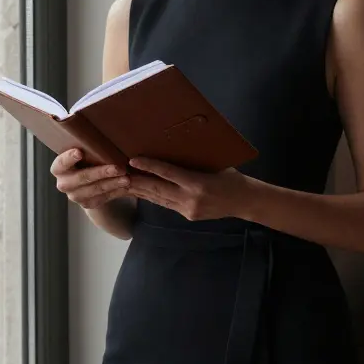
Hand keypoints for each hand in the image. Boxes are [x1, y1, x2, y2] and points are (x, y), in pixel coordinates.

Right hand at [51, 148, 132, 209]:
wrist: (88, 181)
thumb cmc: (86, 159)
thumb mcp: (83, 152)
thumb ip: (86, 146)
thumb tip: (98, 124)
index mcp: (59, 168)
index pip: (61, 163)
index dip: (69, 158)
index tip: (79, 152)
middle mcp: (64, 183)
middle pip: (82, 178)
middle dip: (101, 172)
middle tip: (118, 168)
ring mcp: (75, 196)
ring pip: (95, 190)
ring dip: (112, 183)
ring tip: (127, 178)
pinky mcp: (87, 204)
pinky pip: (103, 198)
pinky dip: (116, 191)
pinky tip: (126, 186)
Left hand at [125, 157, 251, 221]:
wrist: (245, 201)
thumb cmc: (231, 177)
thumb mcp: (213, 165)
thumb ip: (192, 162)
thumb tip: (171, 148)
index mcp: (198, 183)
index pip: (168, 173)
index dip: (149, 166)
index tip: (132, 160)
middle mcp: (190, 199)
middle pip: (157, 189)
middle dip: (136, 180)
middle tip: (118, 171)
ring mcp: (188, 210)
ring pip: (158, 198)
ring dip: (140, 190)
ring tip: (123, 181)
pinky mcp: (187, 216)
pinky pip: (166, 204)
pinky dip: (152, 196)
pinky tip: (141, 191)